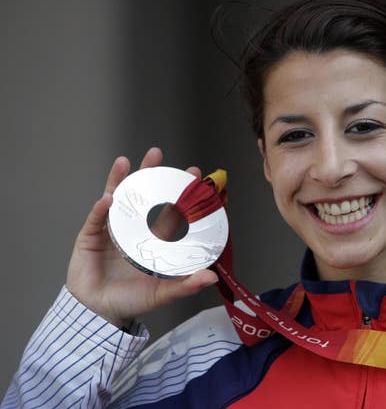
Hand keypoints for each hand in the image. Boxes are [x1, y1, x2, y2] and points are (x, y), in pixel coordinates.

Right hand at [66, 147, 218, 327]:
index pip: (169, 208)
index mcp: (153, 238)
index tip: (194, 175)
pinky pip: (96, 220)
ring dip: (121, 179)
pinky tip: (108, 198)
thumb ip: (186, 285)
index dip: (179, 191)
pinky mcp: (90, 237)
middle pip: (143, 195)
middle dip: (149, 174)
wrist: (98, 314)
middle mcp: (133, 228)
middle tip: (157, 154)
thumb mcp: (162, 293)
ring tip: (126, 161)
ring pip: (117, 199)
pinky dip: (101, 209)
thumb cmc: (131, 301)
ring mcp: (111, 230)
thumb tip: (212, 276)